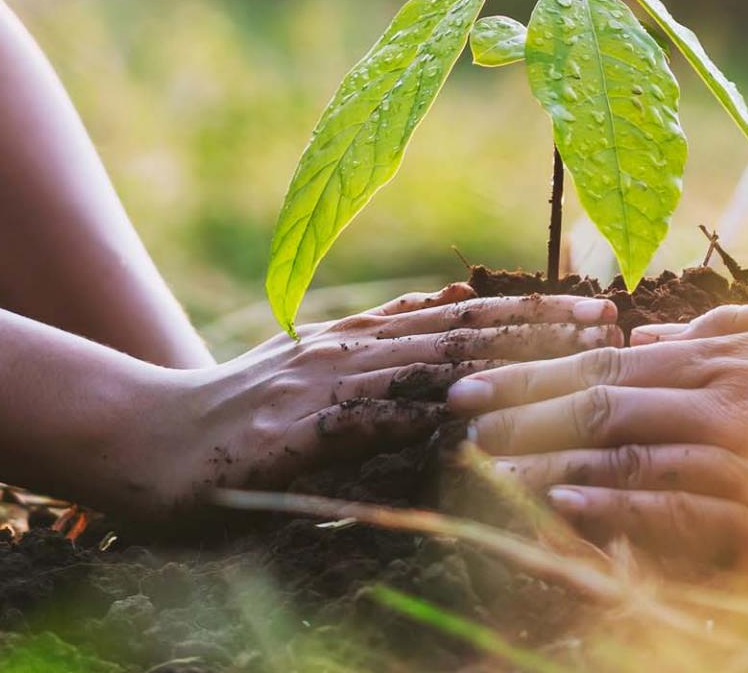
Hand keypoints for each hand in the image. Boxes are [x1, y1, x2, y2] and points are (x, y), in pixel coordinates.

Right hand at [120, 283, 621, 516]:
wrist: (131, 440)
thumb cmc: (228, 424)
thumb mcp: (312, 377)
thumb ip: (381, 351)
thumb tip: (451, 307)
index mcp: (357, 344)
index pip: (460, 319)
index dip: (533, 312)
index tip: (601, 310)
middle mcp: (346, 354)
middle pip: (460, 332)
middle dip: (542, 328)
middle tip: (617, 323)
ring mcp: (318, 388)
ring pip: (428, 366)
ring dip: (507, 361)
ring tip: (569, 359)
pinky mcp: (289, 432)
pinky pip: (368, 421)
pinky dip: (424, 416)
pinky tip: (472, 414)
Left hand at [448, 295, 747, 565]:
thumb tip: (681, 331)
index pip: (628, 354)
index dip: (553, 360)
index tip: (490, 365)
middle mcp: (745, 392)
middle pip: (614, 392)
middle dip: (530, 397)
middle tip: (457, 401)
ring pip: (636, 440)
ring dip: (556, 444)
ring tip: (485, 449)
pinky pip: (690, 500)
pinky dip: (626, 496)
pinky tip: (573, 501)